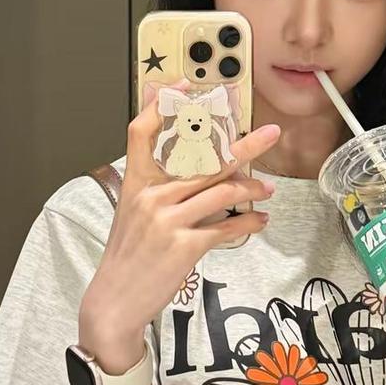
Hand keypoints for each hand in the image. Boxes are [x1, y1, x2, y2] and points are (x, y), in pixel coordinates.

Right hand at [79, 80, 280, 360]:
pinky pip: (226, 226)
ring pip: (221, 190)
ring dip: (251, 187)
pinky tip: (258, 220)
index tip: (185, 84)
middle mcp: (151, 196)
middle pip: (202, 159)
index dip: (162, 104)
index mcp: (136, 184)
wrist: (115, 300)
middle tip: (270, 133)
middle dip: (244, 145)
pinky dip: (247, 222)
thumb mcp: (133, 216)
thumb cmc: (128, 259)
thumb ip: (159, 191)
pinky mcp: (184, 245)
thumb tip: (198, 175)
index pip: (141, 132)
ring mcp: (167, 220)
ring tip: (267, 188)